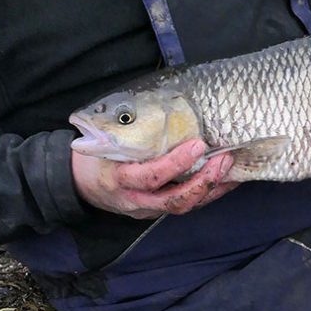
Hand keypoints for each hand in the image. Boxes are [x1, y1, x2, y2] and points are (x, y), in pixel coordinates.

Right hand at [71, 139, 237, 218]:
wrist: (79, 185)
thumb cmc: (95, 157)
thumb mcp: (103, 142)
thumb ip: (127, 130)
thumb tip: (159, 100)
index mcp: (120, 180)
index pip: (151, 177)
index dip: (176, 164)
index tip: (197, 145)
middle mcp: (136, 200)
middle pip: (174, 201)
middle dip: (203, 182)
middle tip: (223, 159)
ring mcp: (148, 209)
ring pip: (184, 206)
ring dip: (212, 188)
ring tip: (230, 166)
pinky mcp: (158, 210)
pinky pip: (186, 205)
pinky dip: (209, 193)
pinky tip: (226, 179)